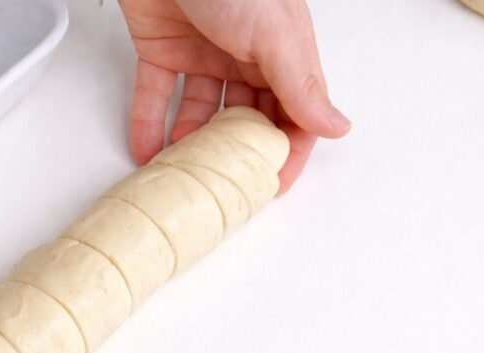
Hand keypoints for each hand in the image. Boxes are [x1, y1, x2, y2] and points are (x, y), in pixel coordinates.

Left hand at [119, 0, 349, 192]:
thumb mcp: (275, 34)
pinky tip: (148, 154)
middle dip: (236, 154)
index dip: (286, 150)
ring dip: (191, 144)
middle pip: (246, 116)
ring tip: (185, 176)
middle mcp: (244, 53)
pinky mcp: (161, 48)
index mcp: (281, 48)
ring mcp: (202, 51)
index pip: (293, 110)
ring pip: (200, 111)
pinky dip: (149, 124)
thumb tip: (336, 126)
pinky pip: (156, 95)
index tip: (272, 187)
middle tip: (224, 188)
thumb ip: (301, 84)